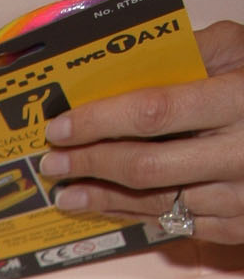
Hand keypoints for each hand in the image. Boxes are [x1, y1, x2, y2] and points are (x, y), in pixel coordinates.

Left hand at [39, 20, 243, 245]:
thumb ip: (198, 50)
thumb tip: (136, 60)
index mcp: (242, 100)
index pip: (156, 110)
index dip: (102, 120)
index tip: (62, 124)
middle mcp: (240, 154)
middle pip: (147, 166)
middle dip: (92, 163)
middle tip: (53, 160)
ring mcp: (239, 198)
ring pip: (155, 203)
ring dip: (102, 198)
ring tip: (66, 188)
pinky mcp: (238, 228)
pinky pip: (174, 225)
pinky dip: (133, 214)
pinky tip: (105, 204)